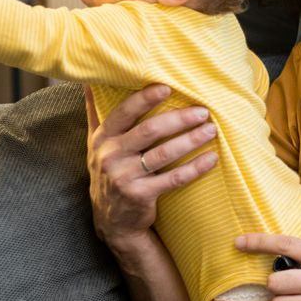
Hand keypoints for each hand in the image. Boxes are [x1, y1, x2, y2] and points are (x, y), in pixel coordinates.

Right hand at [85, 86, 219, 252]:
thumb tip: (89, 81)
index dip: (145, 98)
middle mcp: (111, 156)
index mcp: (103, 138)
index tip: (168, 87)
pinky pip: (173, 179)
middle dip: (178, 119)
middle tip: (202, 111)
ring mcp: (125, 177)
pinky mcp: (141, 195)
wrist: (111, 219)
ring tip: (211, 130)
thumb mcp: (96, 143)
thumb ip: (95, 112)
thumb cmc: (108, 171)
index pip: (124, 112)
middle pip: (149, 131)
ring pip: (164, 154)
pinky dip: (195, 168)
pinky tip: (211, 158)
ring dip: (191, 140)